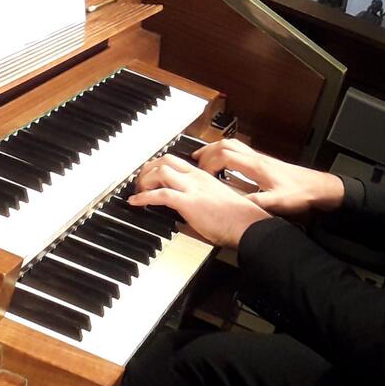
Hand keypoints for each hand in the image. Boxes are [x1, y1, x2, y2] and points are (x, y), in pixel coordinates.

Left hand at [130, 154, 270, 248]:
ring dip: (144, 180)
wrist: (248, 225)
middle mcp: (197, 178)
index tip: (150, 175)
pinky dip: (144, 197)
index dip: (159, 166)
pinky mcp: (188, 202)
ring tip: (138, 191)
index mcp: (204, 177)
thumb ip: (200, 201)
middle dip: (148, 168)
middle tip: (140, 181)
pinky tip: (136, 202)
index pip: (177, 162)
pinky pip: (161, 194)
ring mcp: (192, 188)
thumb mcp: (216, 203)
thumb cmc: (238, 218)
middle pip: (166, 160)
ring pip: (161, 171)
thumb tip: (183, 215)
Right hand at [193, 138, 344, 216]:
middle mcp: (257, 158)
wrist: (318, 187)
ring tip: (202, 157)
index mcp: (257, 166)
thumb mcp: (277, 203)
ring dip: (215, 149)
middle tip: (193, 161)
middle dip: (207, 151)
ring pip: (233, 144)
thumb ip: (257, 204)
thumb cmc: (300, 193)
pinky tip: (225, 163)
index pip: (225, 156)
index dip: (209, 163)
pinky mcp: (264, 162)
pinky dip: (226, 153)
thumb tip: (236, 206)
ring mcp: (260, 158)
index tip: (200, 174)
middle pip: (226, 145)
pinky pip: (240, 151)